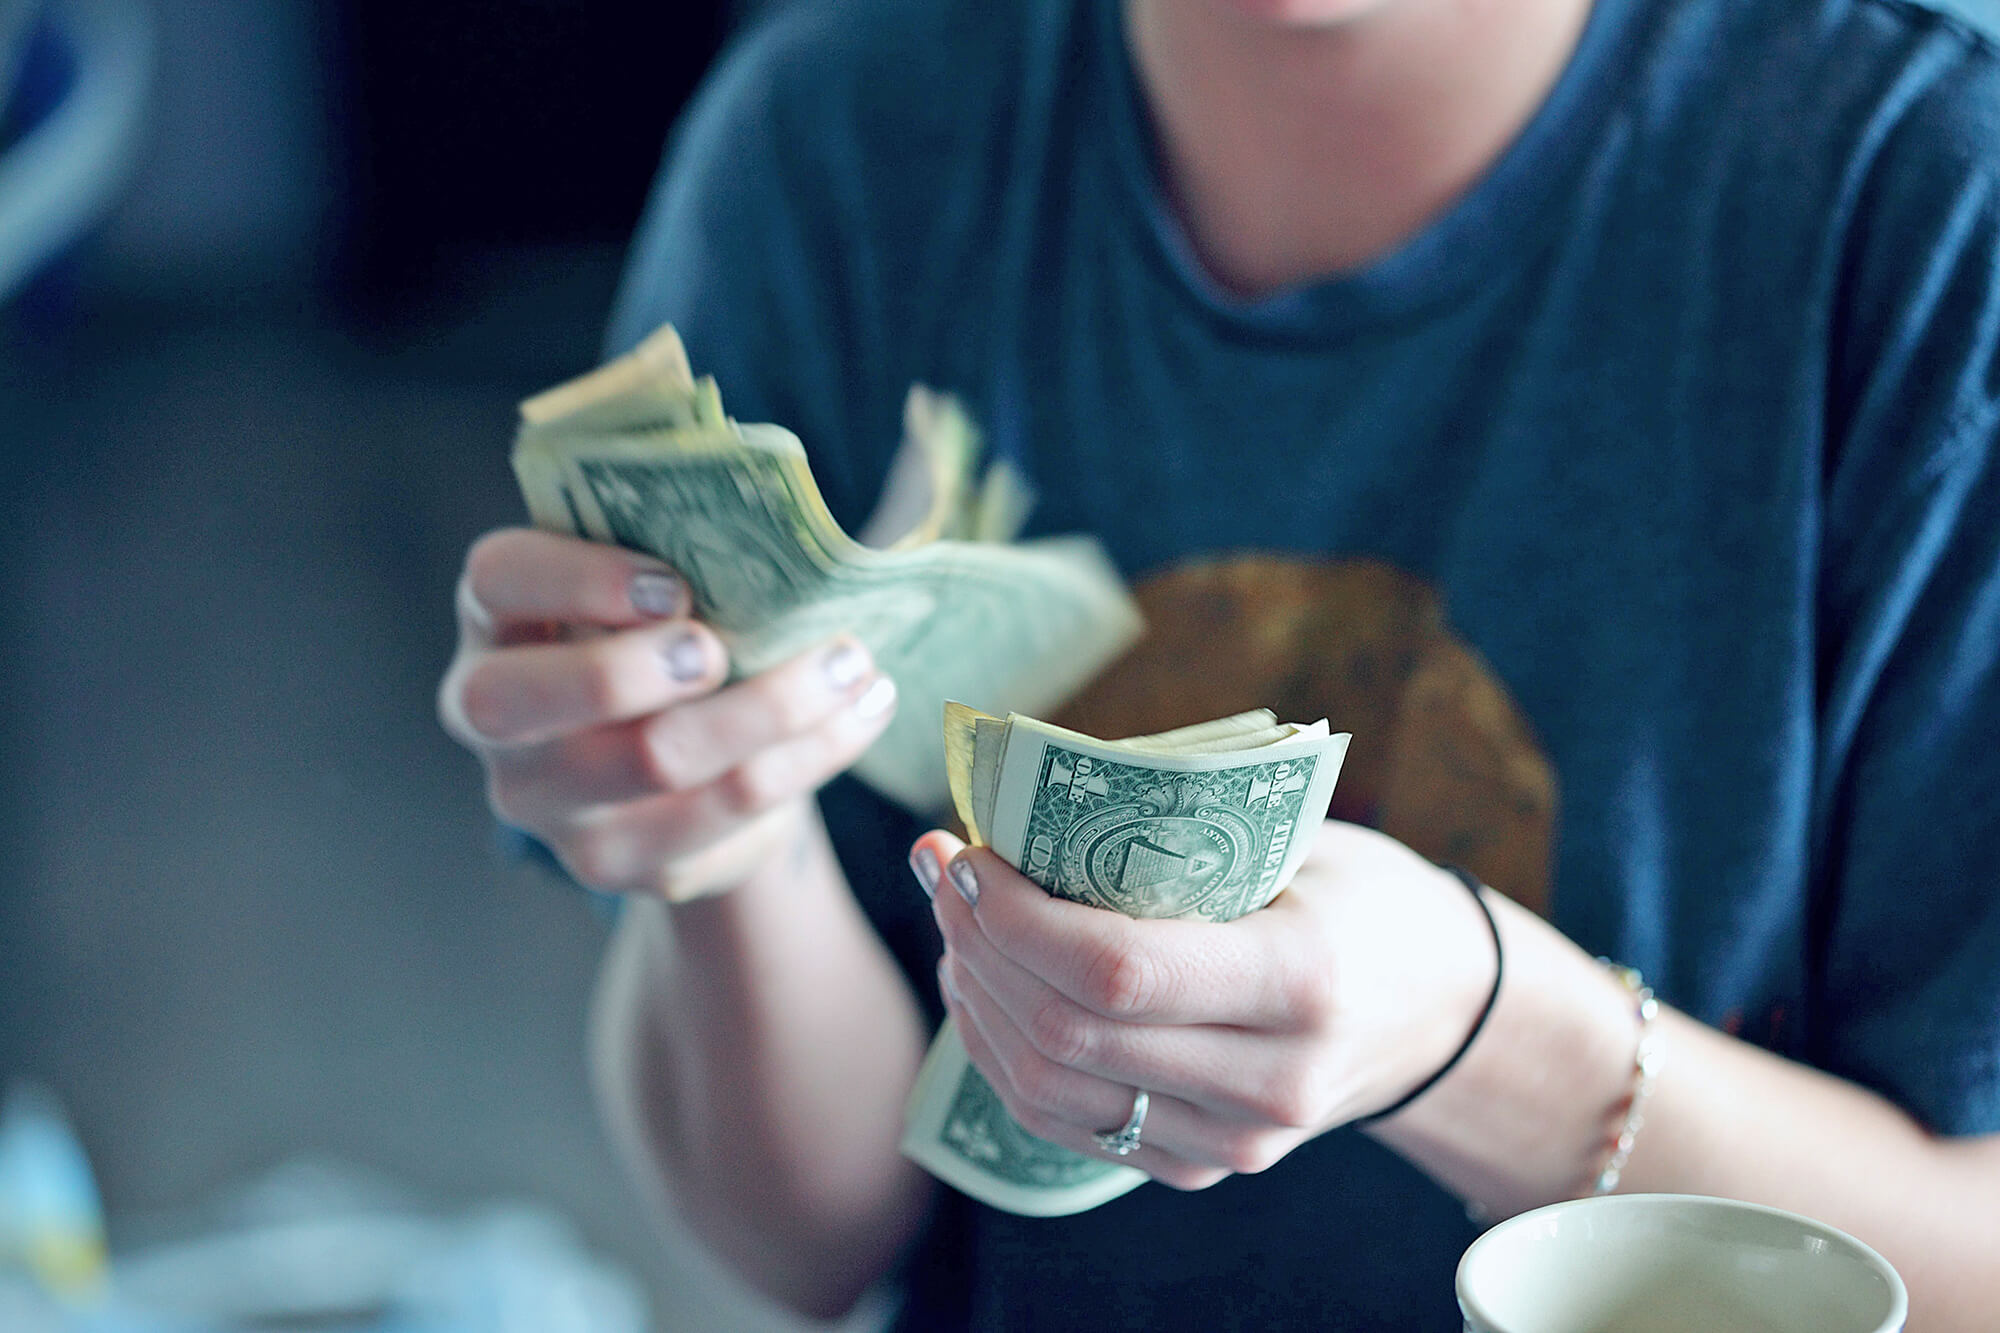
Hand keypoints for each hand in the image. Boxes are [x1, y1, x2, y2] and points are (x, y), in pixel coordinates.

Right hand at [439, 528, 897, 899]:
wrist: (685, 762)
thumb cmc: (667, 635)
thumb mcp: (653, 583)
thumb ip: (679, 548)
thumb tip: (779, 527)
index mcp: (498, 618)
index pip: (498, 580)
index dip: (577, 579)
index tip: (674, 585)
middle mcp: (495, 718)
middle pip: (528, 700)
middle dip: (634, 669)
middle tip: (723, 648)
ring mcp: (551, 803)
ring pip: (654, 760)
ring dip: (772, 707)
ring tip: (852, 664)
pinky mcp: (622, 862)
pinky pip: (727, 812)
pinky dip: (810, 755)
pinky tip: (861, 713)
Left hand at [916, 820, 1497, 1188]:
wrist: (1438, 1010)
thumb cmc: (1359, 897)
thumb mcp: (1298, 842)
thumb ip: (1178, 834)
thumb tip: (1023, 801)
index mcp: (1301, 980)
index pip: (1117, 971)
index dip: (1015, 917)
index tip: (967, 853)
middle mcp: (1270, 1081)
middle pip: (1067, 1033)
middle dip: (978, 944)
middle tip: (941, 869)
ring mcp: (1235, 1141)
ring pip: (1049, 1090)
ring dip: (977, 999)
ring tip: (954, 922)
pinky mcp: (1201, 1166)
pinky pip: (1066, 1124)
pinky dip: (1003, 1053)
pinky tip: (983, 986)